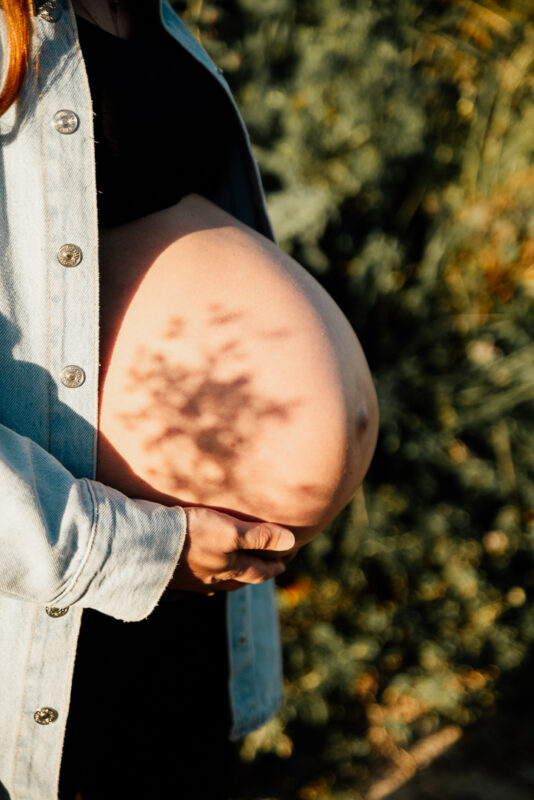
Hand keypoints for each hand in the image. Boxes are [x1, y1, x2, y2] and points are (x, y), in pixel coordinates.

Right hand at [167, 506, 295, 592]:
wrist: (141, 547)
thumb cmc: (190, 535)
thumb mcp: (229, 530)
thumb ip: (259, 536)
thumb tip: (291, 542)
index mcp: (229, 569)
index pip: (260, 571)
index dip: (275, 566)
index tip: (286, 561)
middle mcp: (211, 580)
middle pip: (239, 580)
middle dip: (254, 573)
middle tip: (265, 568)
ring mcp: (189, 583)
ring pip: (215, 584)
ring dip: (228, 579)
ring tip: (232, 572)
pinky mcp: (168, 581)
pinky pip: (189, 587)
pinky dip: (198, 583)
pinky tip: (195, 580)